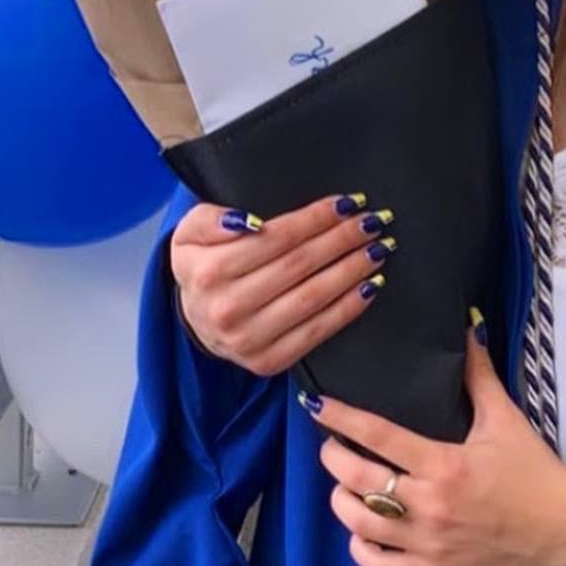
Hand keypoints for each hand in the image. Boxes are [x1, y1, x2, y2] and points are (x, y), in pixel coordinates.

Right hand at [171, 193, 394, 377]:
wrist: (196, 321)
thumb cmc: (202, 267)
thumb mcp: (189, 232)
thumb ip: (210, 218)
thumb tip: (249, 222)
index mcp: (209, 272)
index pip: (275, 238)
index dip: (316, 219)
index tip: (347, 204)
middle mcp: (227, 309)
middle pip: (299, 266)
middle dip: (341, 240)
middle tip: (372, 222)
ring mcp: (249, 340)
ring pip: (312, 298)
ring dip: (352, 271)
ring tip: (376, 250)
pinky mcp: (268, 362)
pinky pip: (317, 331)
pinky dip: (348, 308)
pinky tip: (368, 287)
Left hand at [313, 327, 565, 565]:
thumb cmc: (534, 471)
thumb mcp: (506, 418)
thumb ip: (479, 375)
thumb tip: (468, 329)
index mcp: (444, 463)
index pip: (377, 436)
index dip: (341, 418)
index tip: (315, 406)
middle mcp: (431, 505)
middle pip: (357, 480)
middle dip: (333, 459)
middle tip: (330, 446)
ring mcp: (431, 543)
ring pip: (360, 525)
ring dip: (342, 502)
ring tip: (343, 485)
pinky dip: (361, 548)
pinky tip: (362, 530)